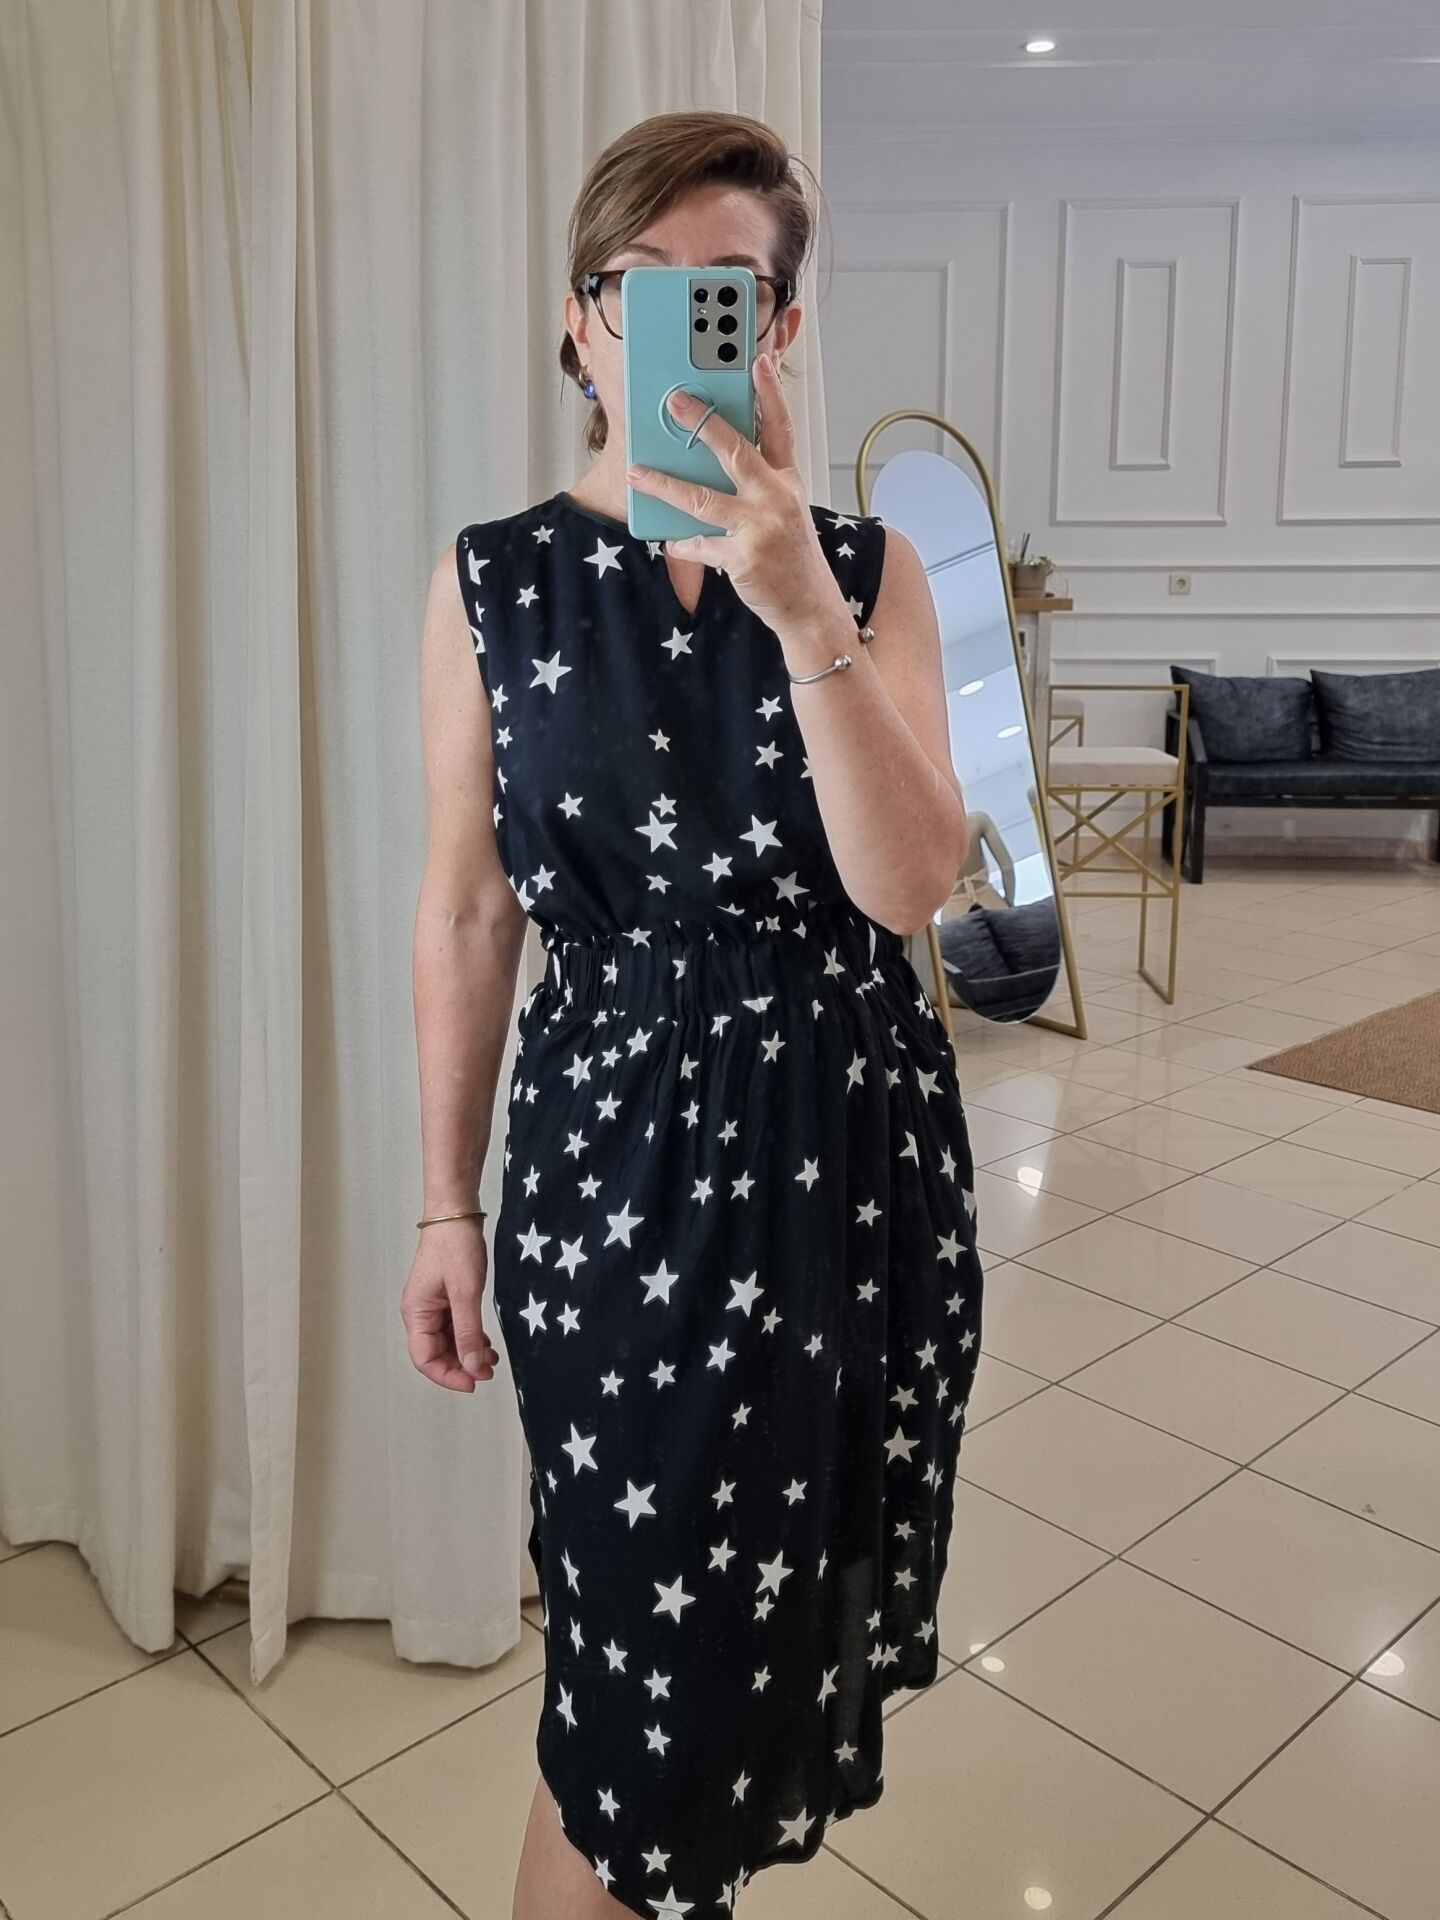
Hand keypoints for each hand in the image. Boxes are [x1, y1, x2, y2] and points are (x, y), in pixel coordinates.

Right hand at [401, 1219, 500, 1391]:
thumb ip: (468, 1332)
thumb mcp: (466, 1292)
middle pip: (436, 1353)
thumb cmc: (455, 1245)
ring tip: (491, 1359)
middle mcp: (420, 1312)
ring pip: (447, 1341)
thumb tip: (473, 1366)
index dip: (449, 1375)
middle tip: (488, 1372)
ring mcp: (433, 1304)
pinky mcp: (446, 1296)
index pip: (425, 1359)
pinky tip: (486, 1342)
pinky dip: (470, 1337)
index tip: (474, 1382)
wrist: (456, 1212)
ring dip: (467, 1353)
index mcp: (416, 1313)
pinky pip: (455, 1326)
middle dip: (461, 1366)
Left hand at [624, 353, 847, 638]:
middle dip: (702, 423)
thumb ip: (756, 484)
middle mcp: (776, 499)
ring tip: (636, 472)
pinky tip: (669, 540)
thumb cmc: (793, 558)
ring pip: (702, 499)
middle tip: (675, 401)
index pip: (779, 428)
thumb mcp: (785, 512)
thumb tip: (711, 461)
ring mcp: (759, 528)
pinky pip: (699, 545)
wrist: (810, 608)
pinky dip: (681, 544)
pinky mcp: (743, 558)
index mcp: (787, 482)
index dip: (770, 392)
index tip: (757, 361)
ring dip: (664, 484)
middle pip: (735, 451)